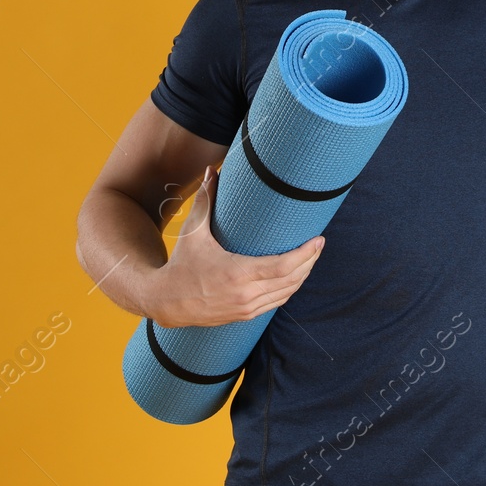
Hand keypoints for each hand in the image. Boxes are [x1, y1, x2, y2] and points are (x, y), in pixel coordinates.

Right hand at [143, 164, 325, 327]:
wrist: (165, 301)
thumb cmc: (181, 264)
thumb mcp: (193, 232)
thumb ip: (206, 200)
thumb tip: (213, 170)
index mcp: (237, 273)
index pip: (283, 266)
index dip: (306, 254)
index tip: (319, 240)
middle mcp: (245, 295)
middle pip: (291, 280)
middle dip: (310, 262)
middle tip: (319, 245)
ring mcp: (246, 308)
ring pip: (286, 293)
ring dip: (302, 276)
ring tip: (311, 257)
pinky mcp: (244, 316)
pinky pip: (275, 303)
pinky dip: (289, 289)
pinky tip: (294, 276)